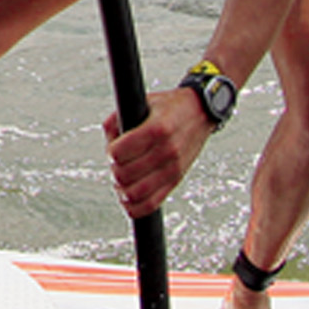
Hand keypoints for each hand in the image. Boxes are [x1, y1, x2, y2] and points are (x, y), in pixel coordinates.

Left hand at [103, 86, 214, 219]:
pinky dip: (134, 206)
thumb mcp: (143, 102)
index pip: (119, 153)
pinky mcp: (176, 180)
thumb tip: (108, 141)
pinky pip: (151, 204)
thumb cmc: (170, 107)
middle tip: (116, 164)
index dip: (110, 152)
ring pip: (135, 193)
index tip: (113, 149)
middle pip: (124, 174)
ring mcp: (173, 168)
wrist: (201, 113)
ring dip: (121, 189)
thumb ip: (118, 119)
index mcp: (157, 129)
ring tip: (120, 180)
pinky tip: (127, 197)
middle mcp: (167, 151)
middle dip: (113, 170)